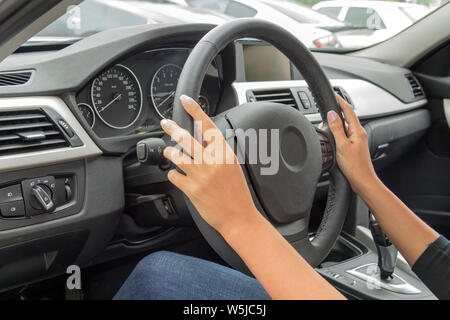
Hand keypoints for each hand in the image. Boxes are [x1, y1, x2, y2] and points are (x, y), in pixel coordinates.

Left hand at [161, 95, 260, 235]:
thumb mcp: (233, 165)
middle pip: (186, 138)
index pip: (208, 126)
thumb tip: (203, 139)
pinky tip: (177, 175)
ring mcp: (200, 176)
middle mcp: (212, 162)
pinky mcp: (191, 189)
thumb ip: (218, 151)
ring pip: (176, 155)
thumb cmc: (237, 193)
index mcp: (225, 153)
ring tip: (170, 152)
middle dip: (172, 128)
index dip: (195, 110)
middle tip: (165, 123)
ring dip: (170, 152)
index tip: (186, 101)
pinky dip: (173, 174)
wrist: (239, 217)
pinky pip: (173, 175)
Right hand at [327, 95, 377, 192]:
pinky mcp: (354, 147)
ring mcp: (357, 141)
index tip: (334, 94)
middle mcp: (359, 134)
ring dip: (336, 123)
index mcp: (357, 131)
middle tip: (325, 110)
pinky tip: (332, 137)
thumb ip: (337, 129)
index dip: (341, 101)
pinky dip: (337, 132)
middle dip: (336, 112)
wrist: (362, 181)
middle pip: (347, 117)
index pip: (348, 111)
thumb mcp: (342, 146)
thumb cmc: (355, 166)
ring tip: (326, 123)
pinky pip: (344, 135)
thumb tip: (332, 115)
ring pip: (345, 126)